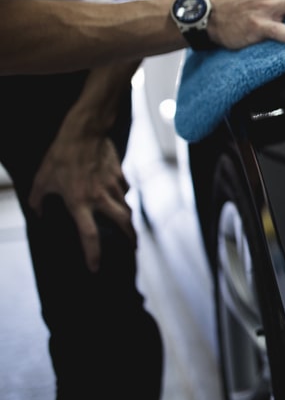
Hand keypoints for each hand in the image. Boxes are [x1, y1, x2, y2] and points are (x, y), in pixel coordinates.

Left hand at [28, 120, 133, 272]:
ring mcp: (113, 186)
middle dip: (130, 238)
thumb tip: (36, 212)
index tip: (95, 268)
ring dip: (127, 219)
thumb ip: (38, 199)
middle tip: (132, 248)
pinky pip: (123, 189)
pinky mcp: (120, 174)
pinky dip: (122, 195)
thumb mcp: (42, 179)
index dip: (93, 254)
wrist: (84, 131)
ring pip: (126, 207)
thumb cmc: (60, 156)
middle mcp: (100, 198)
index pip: (89, 235)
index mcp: (79, 203)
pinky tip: (117, 195)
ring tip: (127, 226)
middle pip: (123, 224)